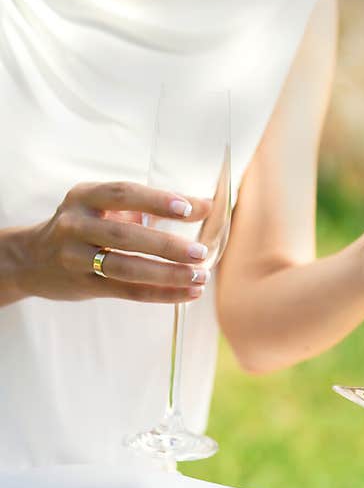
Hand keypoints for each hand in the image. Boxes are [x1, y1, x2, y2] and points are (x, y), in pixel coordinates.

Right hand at [12, 182, 211, 302]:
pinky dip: (161, 293)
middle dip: (166, 245)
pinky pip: (126, 291)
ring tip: (200, 277)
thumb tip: (208, 205)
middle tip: (201, 253)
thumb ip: (155, 205)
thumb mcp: (109, 207)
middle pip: (124, 235)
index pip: (123, 194)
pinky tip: (188, 293)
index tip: (189, 209)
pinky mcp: (83, 285)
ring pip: (125, 267)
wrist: (31, 259)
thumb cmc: (88, 226)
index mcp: (85, 196)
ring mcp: (75, 257)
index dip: (156, 201)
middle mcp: (75, 224)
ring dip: (167, 274)